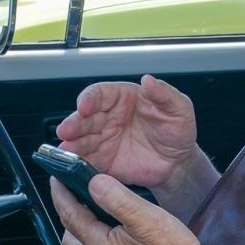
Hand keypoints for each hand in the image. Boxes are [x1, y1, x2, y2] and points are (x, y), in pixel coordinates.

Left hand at [51, 176, 210, 244]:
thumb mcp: (147, 217)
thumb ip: (117, 198)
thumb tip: (94, 183)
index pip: (70, 215)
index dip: (61, 194)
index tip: (57, 179)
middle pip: (69, 237)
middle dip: (67, 215)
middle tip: (74, 196)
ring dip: (78, 232)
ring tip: (91, 215)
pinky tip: (108, 239)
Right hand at [54, 75, 204, 190]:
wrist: (178, 163)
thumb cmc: (177, 131)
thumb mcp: (179, 109)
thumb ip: (164, 93)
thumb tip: (149, 80)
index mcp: (123, 98)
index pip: (100, 93)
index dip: (90, 98)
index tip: (85, 106)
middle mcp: (108, 116)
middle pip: (84, 116)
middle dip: (74, 122)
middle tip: (66, 130)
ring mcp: (103, 139)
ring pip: (80, 138)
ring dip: (71, 143)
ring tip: (66, 149)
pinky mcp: (102, 160)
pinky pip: (86, 159)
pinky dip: (77, 161)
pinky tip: (71, 164)